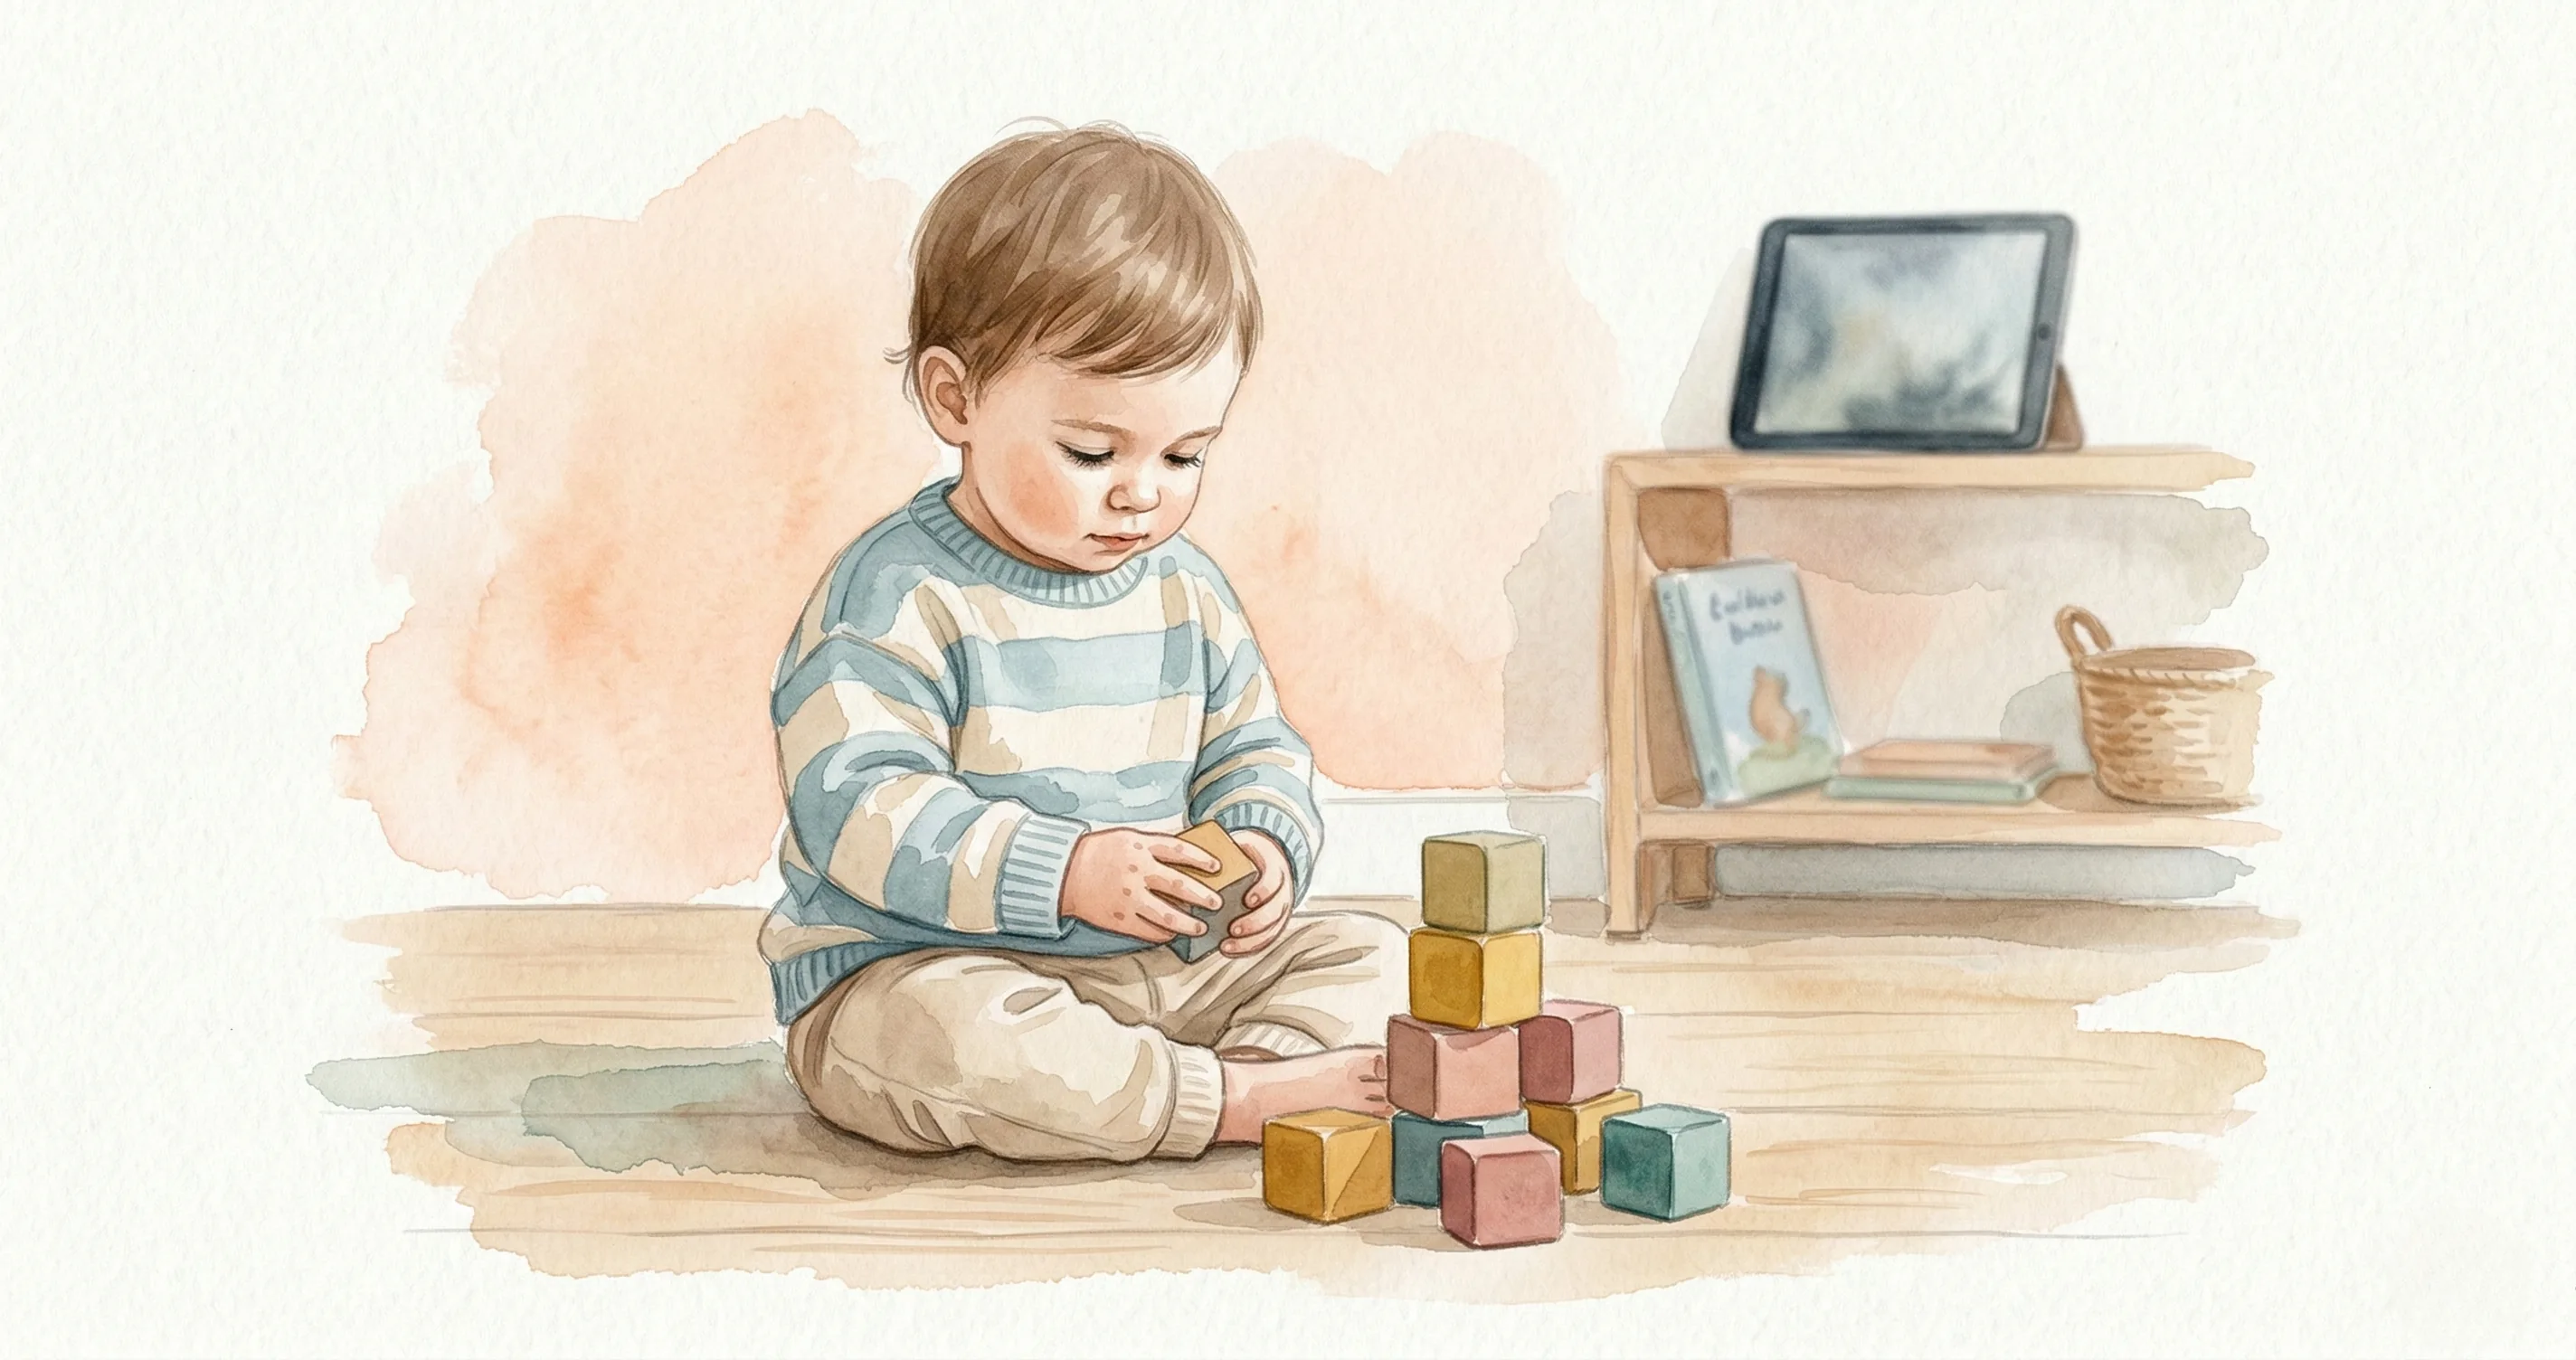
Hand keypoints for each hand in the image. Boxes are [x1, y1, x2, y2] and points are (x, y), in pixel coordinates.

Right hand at [1059, 827, 1223, 943]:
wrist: (1064, 873)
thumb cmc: (1101, 852)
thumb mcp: (1129, 838)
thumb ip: (1156, 847)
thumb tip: (1190, 859)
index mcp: (1140, 845)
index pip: (1179, 850)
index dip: (1202, 859)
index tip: (1217, 867)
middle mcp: (1136, 870)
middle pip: (1179, 885)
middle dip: (1203, 896)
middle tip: (1217, 903)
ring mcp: (1128, 896)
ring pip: (1167, 915)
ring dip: (1188, 924)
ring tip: (1201, 928)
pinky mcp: (1119, 918)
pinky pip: (1148, 930)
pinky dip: (1164, 934)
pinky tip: (1173, 934)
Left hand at [1219, 829, 1294, 956]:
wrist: (1267, 860)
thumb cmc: (1246, 854)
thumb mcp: (1239, 846)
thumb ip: (1221, 853)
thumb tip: (1186, 859)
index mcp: (1274, 868)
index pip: (1274, 880)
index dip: (1264, 891)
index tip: (1248, 900)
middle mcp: (1283, 891)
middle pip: (1275, 911)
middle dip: (1255, 922)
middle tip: (1233, 929)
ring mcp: (1281, 911)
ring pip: (1272, 931)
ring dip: (1250, 942)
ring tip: (1225, 946)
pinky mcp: (1274, 925)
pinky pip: (1264, 941)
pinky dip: (1247, 949)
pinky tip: (1229, 951)